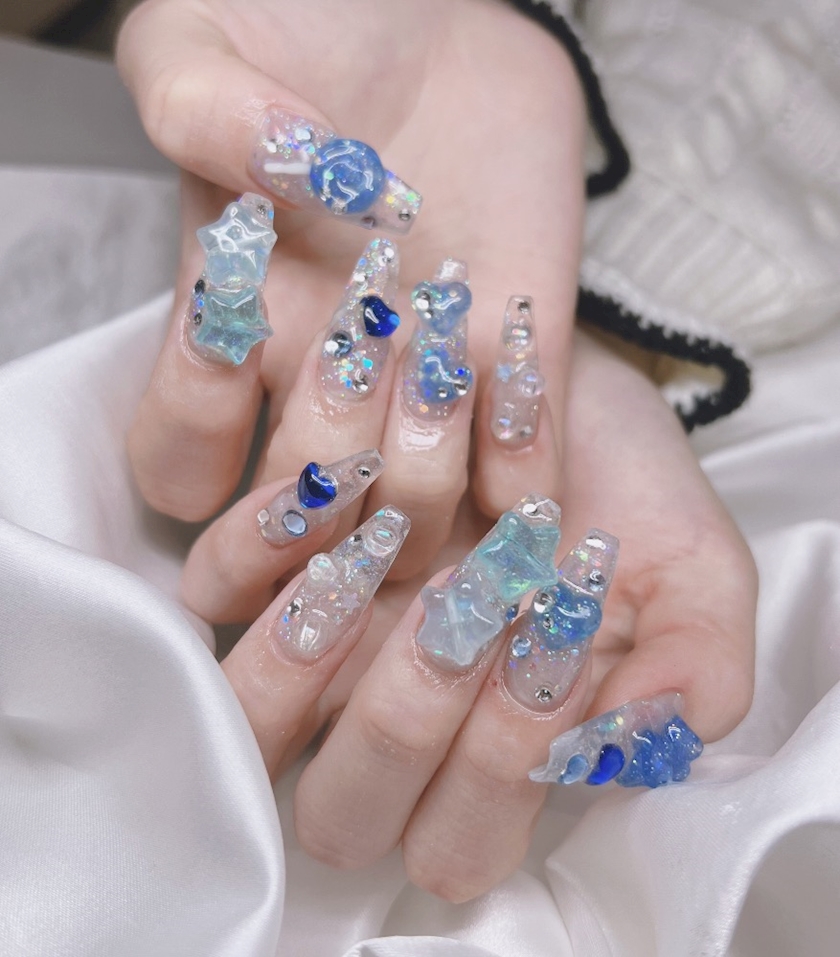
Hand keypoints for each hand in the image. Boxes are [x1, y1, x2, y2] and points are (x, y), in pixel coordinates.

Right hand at [117, 0, 585, 574]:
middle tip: (367, 338)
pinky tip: (514, 383)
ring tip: (445, 352)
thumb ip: (199, 105)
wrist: (441, 31)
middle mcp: (325, 395)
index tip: (241, 324)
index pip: (179, 466)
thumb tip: (284, 170)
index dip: (197, 432)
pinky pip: (519, 489)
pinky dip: (523, 474)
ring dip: (425, 470)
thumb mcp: (209, 41)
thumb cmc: (311, 32)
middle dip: (329, 461)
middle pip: (301, 532)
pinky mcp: (516, 384)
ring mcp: (423, 403)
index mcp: (234, 339)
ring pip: (407, 534)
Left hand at [183, 329, 756, 900]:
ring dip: (322, 637)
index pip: (457, 843)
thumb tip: (620, 746)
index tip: (550, 642)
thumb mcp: (689, 562)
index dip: (500, 770)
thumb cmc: (605, 463)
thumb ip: (693, 669)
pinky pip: (210, 588)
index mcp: (486, 734)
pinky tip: (333, 484)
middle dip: (403, 720)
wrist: (528, 351)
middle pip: (339, 812)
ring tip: (392, 539)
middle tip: (464, 603)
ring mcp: (309, 636)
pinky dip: (258, 541)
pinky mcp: (250, 549)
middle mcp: (386, 706)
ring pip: (252, 718)